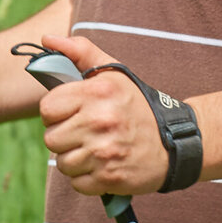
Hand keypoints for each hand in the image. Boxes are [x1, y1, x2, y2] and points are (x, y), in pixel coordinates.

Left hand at [39, 34, 169, 195]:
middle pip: (51, 138)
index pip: (48, 108)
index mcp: (98, 92)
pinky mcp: (109, 178)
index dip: (57, 111)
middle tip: (86, 131)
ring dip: (75, 158)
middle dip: (65, 136)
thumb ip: (79, 51)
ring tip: (96, 148)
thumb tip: (46, 39)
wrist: (175, 142)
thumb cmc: (136, 106)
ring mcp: (105, 152)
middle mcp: (100, 121)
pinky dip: (87, 177)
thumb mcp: (113, 73)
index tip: (73, 112)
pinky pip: (76, 183)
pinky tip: (103, 164)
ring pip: (62, 162)